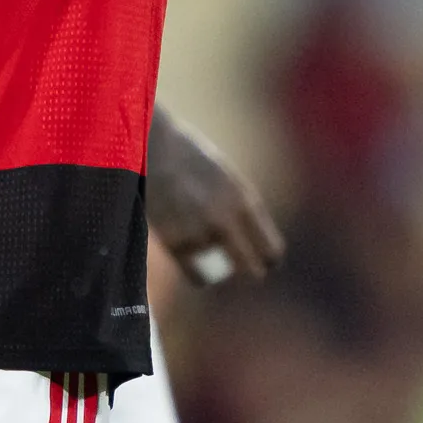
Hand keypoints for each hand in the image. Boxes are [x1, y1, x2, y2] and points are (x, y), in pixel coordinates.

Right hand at [146, 109, 284, 284]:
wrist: (152, 147)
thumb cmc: (191, 158)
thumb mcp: (227, 178)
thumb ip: (241, 209)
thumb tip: (251, 244)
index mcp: (243, 200)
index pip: (270, 249)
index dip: (269, 261)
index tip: (265, 263)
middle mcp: (224, 219)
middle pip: (250, 270)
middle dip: (250, 273)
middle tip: (244, 272)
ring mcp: (198, 232)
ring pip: (218, 274)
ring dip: (216, 270)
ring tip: (211, 259)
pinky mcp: (174, 241)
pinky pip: (195, 275)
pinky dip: (196, 274)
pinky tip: (195, 265)